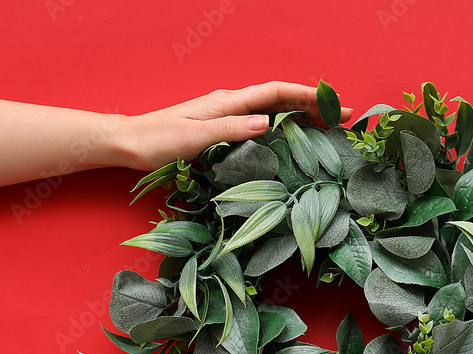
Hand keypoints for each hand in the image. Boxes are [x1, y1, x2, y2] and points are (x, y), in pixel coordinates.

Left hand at [116, 81, 353, 170]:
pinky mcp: (221, 127)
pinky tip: (290, 139)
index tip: (335, 104)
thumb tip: (268, 123)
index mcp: (228, 102)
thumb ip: (231, 129)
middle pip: (280, 99)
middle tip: (343, 118)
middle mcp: (230, 104)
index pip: (276, 92)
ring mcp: (226, 114)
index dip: (307, 96)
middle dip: (313, 105)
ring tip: (327, 127)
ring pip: (272, 110)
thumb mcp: (194, 138)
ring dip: (301, 115)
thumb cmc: (158, 142)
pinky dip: (282, 126)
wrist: (129, 143)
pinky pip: (260, 122)